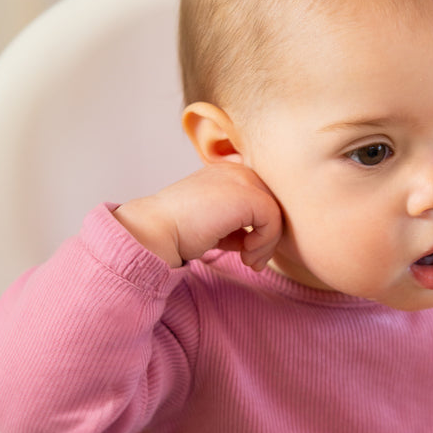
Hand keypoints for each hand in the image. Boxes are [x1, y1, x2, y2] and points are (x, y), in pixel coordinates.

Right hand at [113, 163, 282, 270]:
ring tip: (249, 260)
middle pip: (273, 206)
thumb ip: (237, 227)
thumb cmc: (179, 231)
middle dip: (268, 238)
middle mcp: (236, 171)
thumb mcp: (215, 226)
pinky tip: (245, 254)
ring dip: (267, 244)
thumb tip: (257, 241)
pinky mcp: (247, 195)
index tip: (248, 253)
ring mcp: (242, 179)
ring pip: (276, 214)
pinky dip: (264, 243)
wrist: (156, 230)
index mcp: (228, 174)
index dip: (262, 229)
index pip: (263, 201)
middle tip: (252, 261)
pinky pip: (273, 221)